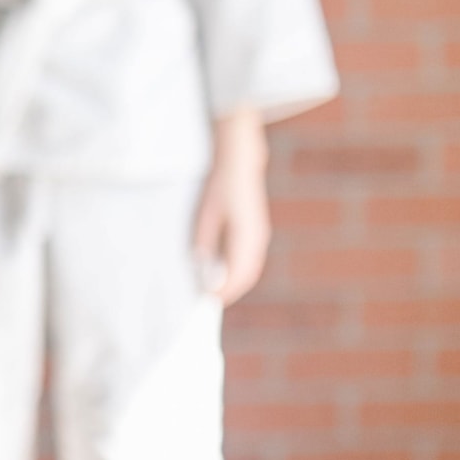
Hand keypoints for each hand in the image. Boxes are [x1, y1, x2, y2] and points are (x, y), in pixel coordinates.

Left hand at [192, 106, 271, 304]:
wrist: (241, 157)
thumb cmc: (221, 182)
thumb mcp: (206, 211)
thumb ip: (204, 239)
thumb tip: (200, 265)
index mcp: (246, 236)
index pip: (237, 275)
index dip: (223, 292)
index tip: (206, 301)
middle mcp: (257, 238)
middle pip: (246, 276)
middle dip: (228, 291)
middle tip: (207, 302)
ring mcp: (259, 234)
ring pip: (249, 268)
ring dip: (234, 282)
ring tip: (212, 291)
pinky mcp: (257, 230)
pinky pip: (249, 258)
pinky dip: (237, 271)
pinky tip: (220, 272)